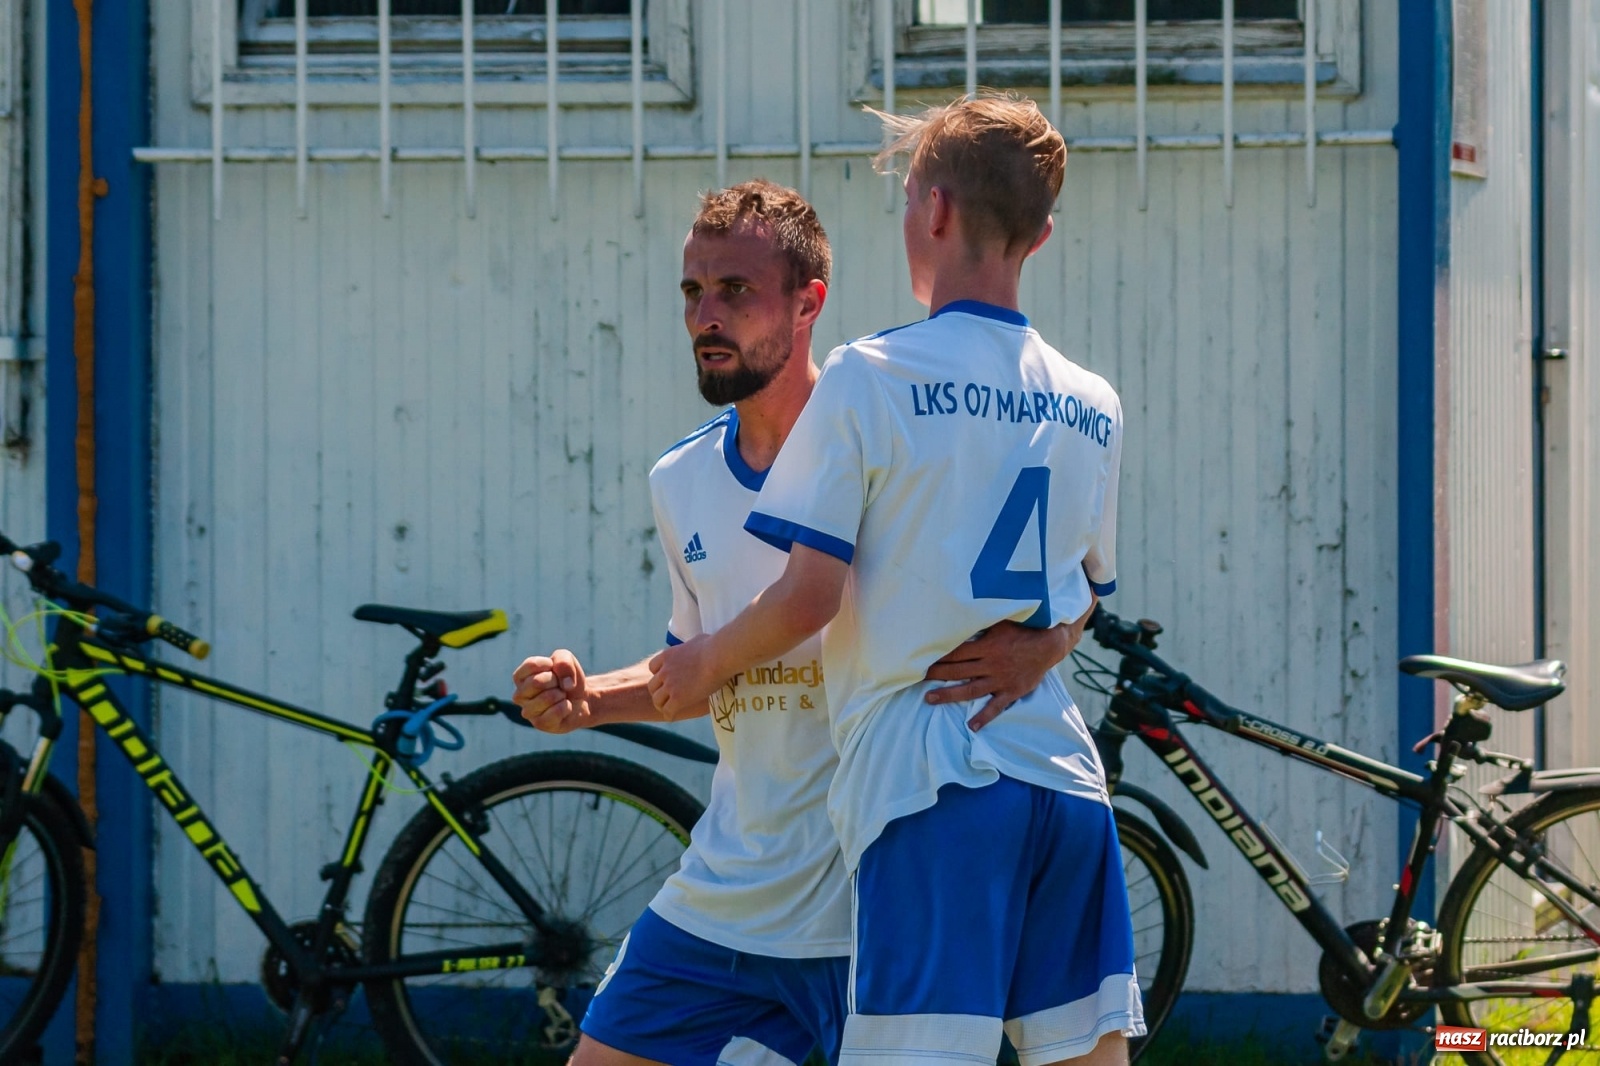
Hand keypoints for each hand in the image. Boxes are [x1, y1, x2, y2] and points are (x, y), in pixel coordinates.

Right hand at [512, 649, 589, 732]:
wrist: (582, 699)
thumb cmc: (567, 678)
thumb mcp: (567, 659)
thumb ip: (563, 661)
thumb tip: (565, 685)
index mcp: (520, 677)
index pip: (531, 665)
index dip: (549, 664)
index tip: (554, 669)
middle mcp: (519, 695)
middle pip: (537, 682)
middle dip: (556, 680)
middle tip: (560, 685)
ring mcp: (528, 712)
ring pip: (547, 698)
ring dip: (562, 694)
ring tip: (561, 696)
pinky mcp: (540, 724)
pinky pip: (556, 712)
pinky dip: (566, 706)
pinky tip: (565, 707)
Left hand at [647, 637, 724, 720]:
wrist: (718, 656)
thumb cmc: (714, 646)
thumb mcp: (697, 640)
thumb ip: (692, 645)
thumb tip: (698, 643)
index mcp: (668, 656)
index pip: (653, 667)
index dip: (658, 675)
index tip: (665, 680)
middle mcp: (665, 670)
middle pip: (652, 685)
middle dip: (658, 691)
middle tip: (666, 697)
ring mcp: (670, 685)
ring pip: (657, 700)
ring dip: (661, 705)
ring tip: (667, 709)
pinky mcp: (678, 698)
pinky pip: (667, 710)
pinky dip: (669, 714)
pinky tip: (672, 716)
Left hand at [925, 595, 1096, 730]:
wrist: (1051, 644)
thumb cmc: (1025, 628)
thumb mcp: (1002, 620)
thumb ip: (982, 621)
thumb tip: (960, 612)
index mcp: (987, 645)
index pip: (956, 651)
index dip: (938, 655)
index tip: (922, 657)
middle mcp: (991, 664)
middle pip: (957, 670)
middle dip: (936, 673)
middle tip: (917, 677)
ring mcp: (1000, 680)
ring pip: (970, 690)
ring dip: (949, 695)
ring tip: (929, 699)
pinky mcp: (1011, 692)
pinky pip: (996, 707)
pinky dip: (984, 717)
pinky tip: (971, 726)